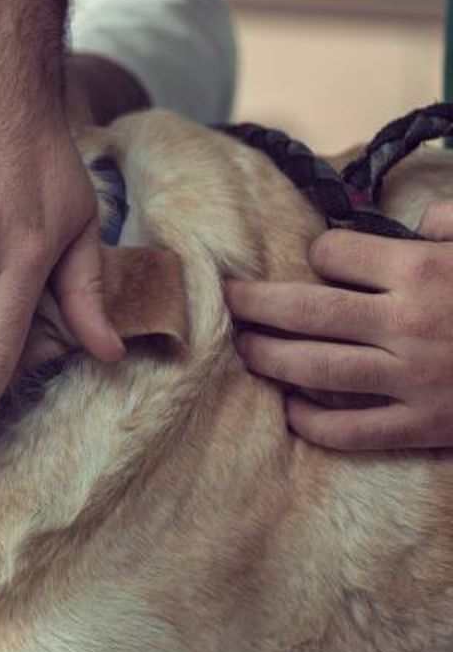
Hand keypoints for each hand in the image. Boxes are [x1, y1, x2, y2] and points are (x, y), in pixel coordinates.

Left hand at [225, 200, 452, 450]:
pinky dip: (312, 422)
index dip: (320, 252)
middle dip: (254, 303)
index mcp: (423, 270)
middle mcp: (407, 324)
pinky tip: (291, 409)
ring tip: (244, 348)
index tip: (319, 258)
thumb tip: (421, 221)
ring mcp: (412, 380)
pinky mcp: (423, 427)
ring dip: (268, 357)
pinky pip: (350, 430)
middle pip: (302, 311)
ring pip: (312, 369)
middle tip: (228, 298)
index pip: (333, 255)